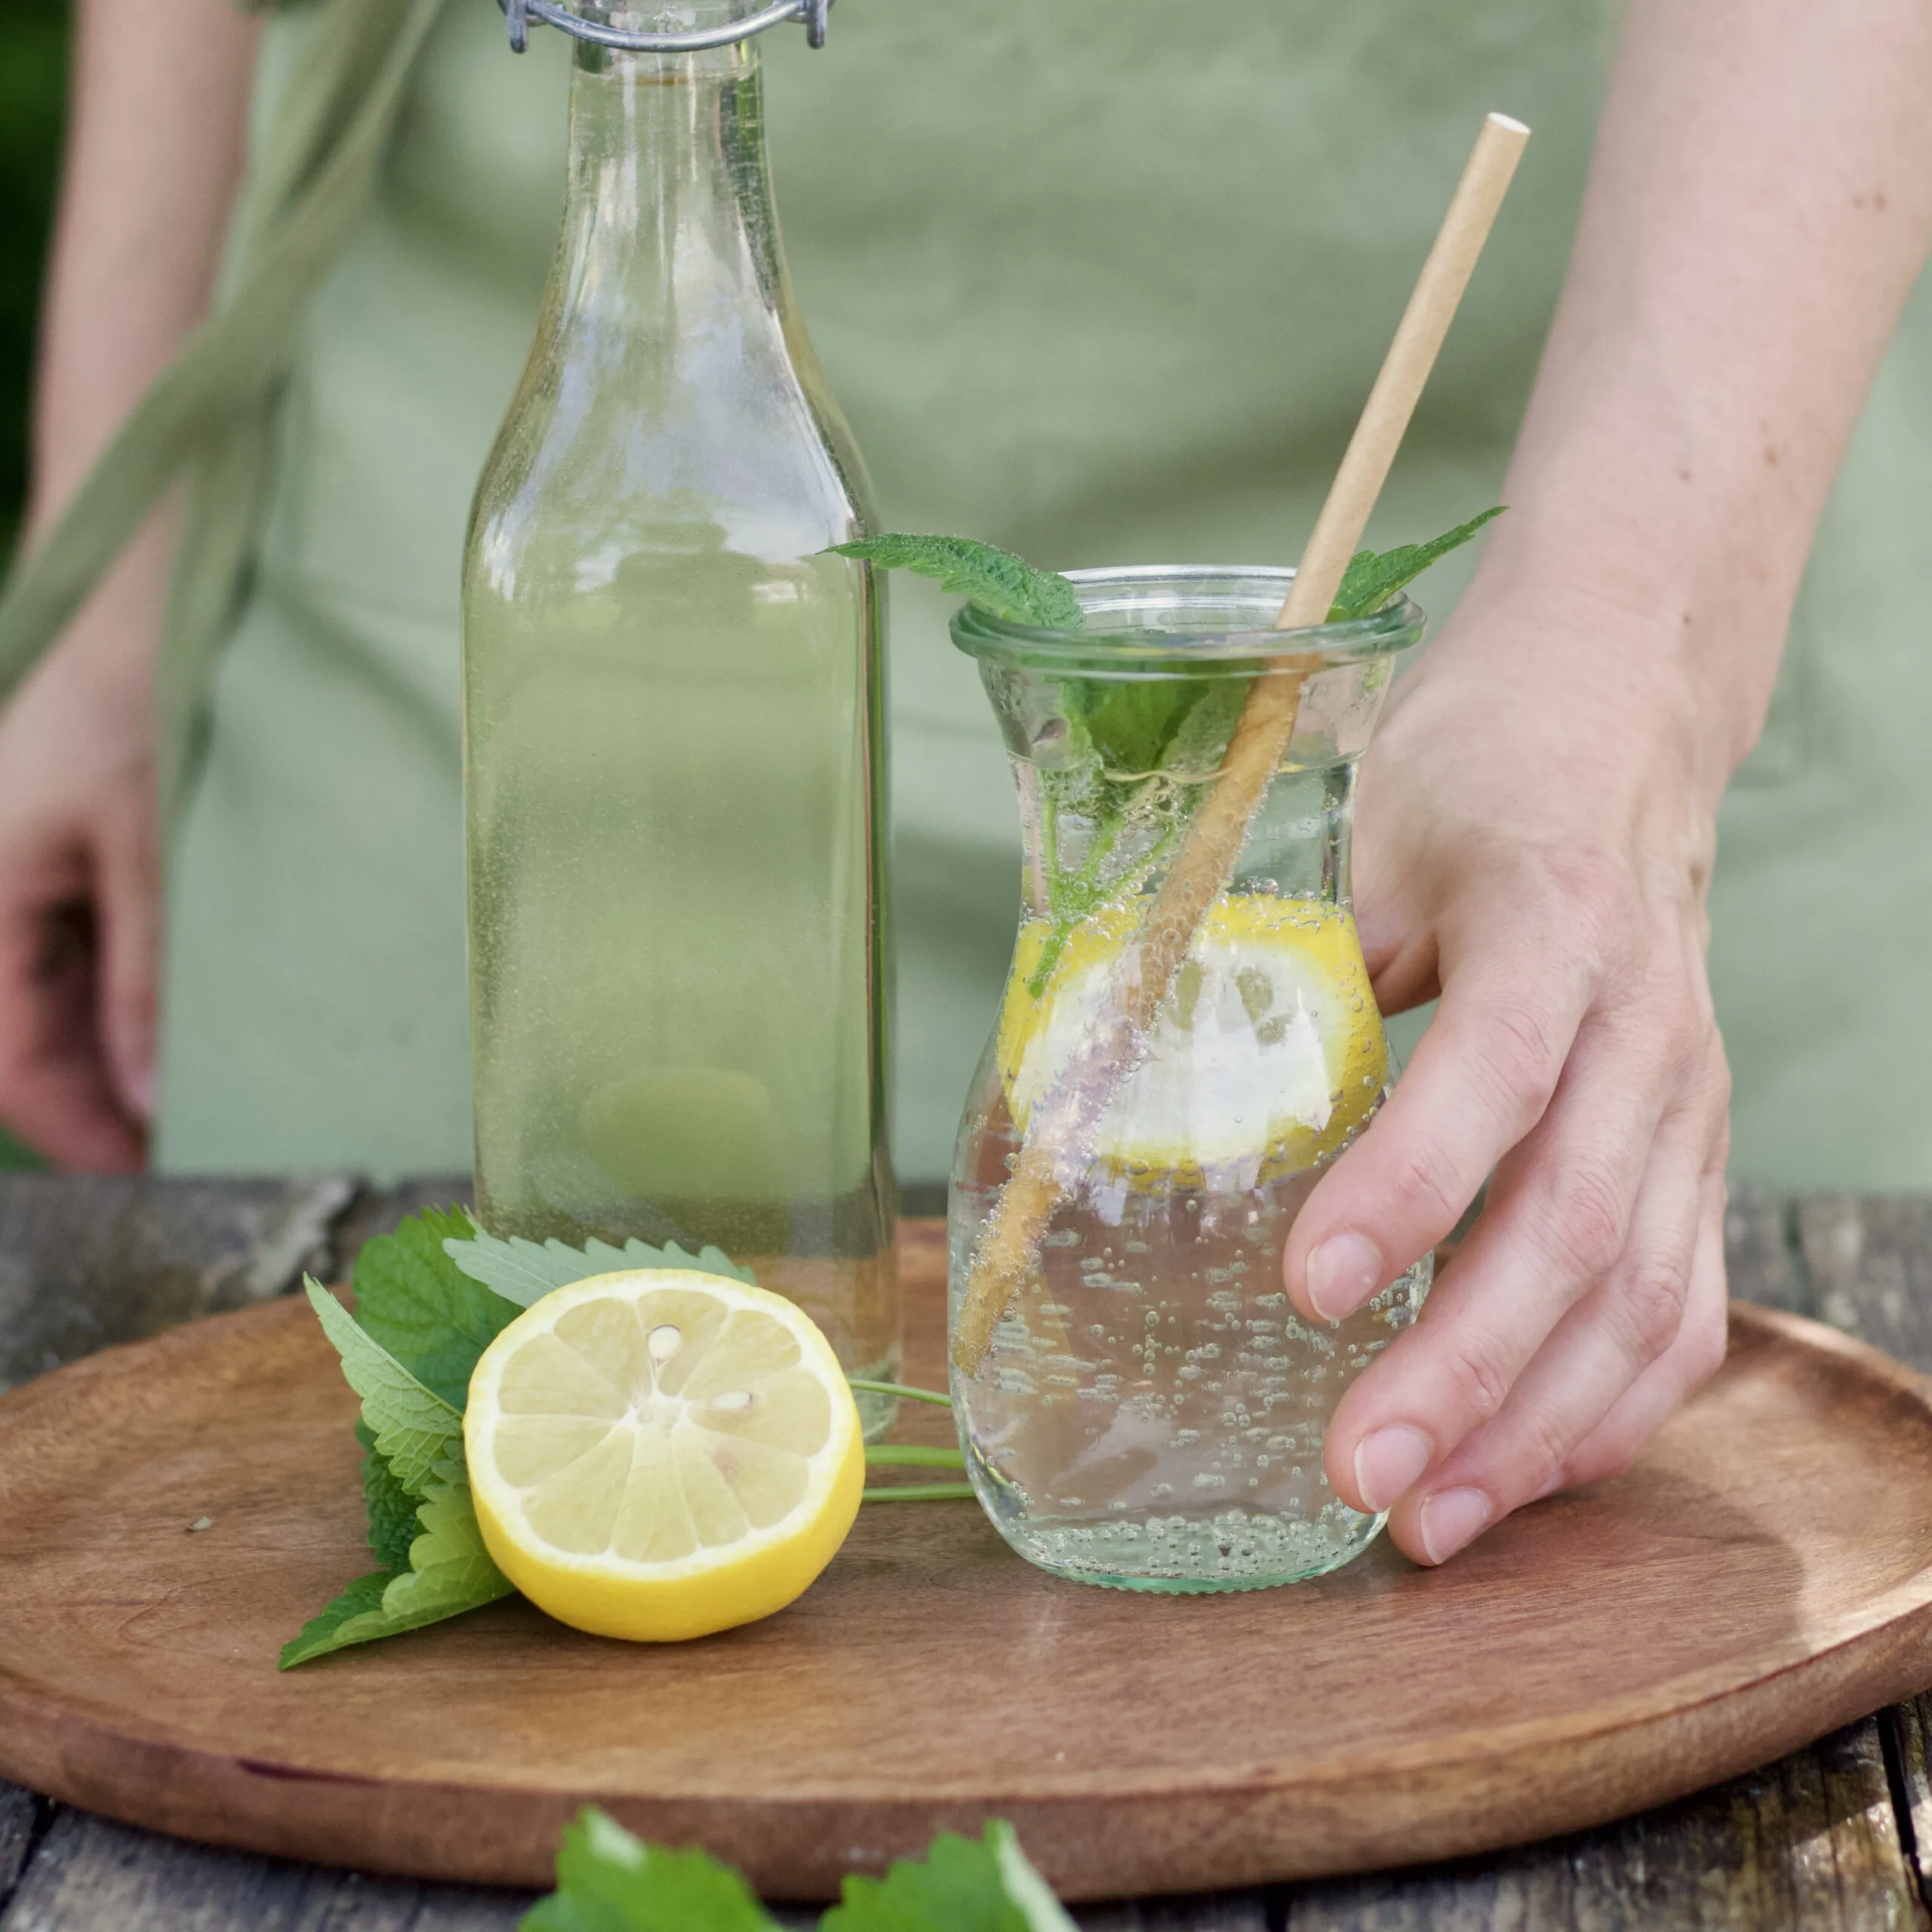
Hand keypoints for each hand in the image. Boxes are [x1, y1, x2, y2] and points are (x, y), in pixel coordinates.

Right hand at [0, 582, 160, 1169]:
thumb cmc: (133, 698)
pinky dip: (132, 989)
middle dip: (102, 1096)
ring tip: (212, 1086)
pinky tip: (194, 1011)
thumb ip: (147, 979)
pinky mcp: (60, 850)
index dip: (77, 1130)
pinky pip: (82, 947)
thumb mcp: (149, 853)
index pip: (11, 1061)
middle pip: (30, 1037)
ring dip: (122, 1046)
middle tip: (197, 1139)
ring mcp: (19, 872)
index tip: (152, 1172)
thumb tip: (149, 1093)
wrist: (135, 586)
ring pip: (58, 997)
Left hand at [1282, 576, 1732, 1564]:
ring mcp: (1687, 1097)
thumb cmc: (1479, 768)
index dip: (1408, 1186)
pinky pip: (1682, 1299)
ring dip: (1536, 1425)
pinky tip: (1532, 1470)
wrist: (1621, 721)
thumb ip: (1287, 952)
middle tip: (1359, 1474)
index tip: (1309, 1287)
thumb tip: (1152, 1085)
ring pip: (1642, 1291)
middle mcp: (1645, 1023)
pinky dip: (1613, 1402)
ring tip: (1430, 1522)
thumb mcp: (1366, 823)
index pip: (1496, 1072)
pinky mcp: (1695, 1149)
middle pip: (1574, 1222)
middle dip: (1464, 1369)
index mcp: (1552, 920)